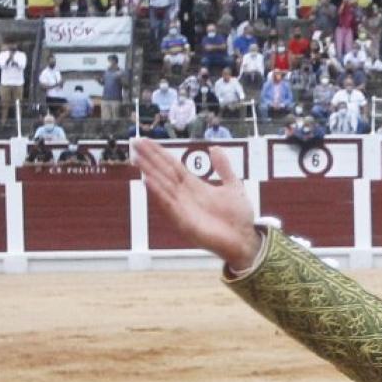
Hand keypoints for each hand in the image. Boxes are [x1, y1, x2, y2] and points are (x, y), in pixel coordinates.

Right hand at [131, 137, 258, 270]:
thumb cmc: (239, 218)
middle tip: (135, 143)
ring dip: (150, 172)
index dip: (159, 153)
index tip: (145, 141)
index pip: (173, 166)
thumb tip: (214, 148)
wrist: (246, 240)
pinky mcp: (185, 223)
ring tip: (137, 159)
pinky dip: (159, 193)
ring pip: (163, 186)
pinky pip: (170, 206)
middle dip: (150, 159)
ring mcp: (183, 209)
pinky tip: (148, 181)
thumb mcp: (233, 186)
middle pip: (164, 173)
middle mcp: (185, 196)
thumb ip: (223, 167)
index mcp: (195, 187)